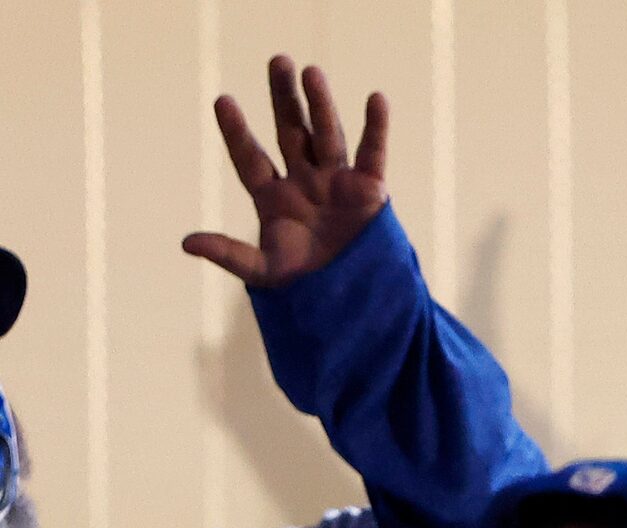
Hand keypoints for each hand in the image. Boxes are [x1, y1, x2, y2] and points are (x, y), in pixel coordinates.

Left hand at [183, 58, 389, 287]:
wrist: (354, 302)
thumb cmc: (306, 286)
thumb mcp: (264, 271)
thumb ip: (229, 254)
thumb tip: (186, 243)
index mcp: (272, 197)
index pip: (250, 157)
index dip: (236, 132)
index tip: (223, 101)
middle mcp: (303, 182)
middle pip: (290, 132)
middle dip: (283, 99)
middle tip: (277, 61)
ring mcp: (336, 183)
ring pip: (326, 135)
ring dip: (320, 104)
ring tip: (310, 72)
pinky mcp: (369, 190)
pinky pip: (371, 153)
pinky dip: (375, 128)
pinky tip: (375, 99)